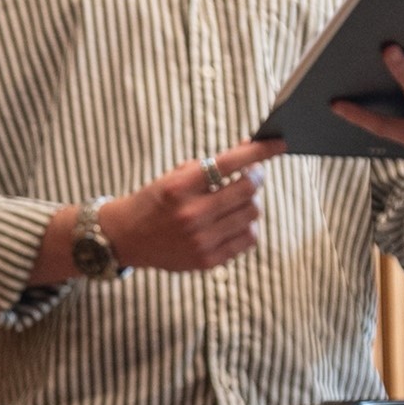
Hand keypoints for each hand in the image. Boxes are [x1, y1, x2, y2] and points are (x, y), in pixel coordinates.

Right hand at [96, 136, 286, 273]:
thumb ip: (209, 167)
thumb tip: (249, 152)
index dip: (259, 151)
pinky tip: (235, 220)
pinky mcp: (208, 260)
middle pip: (247, 190)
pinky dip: (248, 225)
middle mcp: (191, 214)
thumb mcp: (173, 177)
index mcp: (179, 187)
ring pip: (252, 214)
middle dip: (256, 177)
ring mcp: (200, 240)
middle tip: (253, 173)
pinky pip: (248, 239)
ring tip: (238, 199)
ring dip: (251, 202)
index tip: (278, 144)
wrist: (125, 238)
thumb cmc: (154, 201)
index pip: (229, 162)